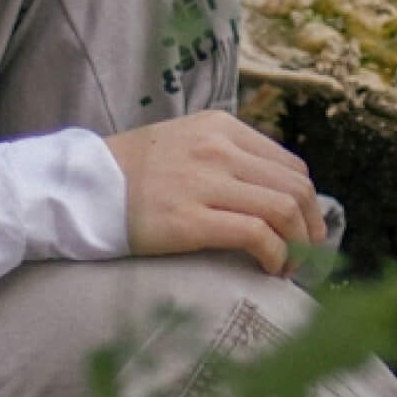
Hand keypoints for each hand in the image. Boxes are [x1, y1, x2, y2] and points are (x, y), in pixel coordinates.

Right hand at [102, 111, 327, 276]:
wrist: (84, 187)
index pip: (290, 165)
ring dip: (299, 244)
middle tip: (307, 252)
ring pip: (284, 210)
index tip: (303, 227)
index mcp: (222, 128)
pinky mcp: (192, 220)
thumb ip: (227, 155)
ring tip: (289, 265)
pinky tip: (269, 268)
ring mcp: (206, 183)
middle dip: (312, 226)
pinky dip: (275, 254)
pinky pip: (257, 235)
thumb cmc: (133, 170)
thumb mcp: (186, 140)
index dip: (306, 201)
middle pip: (296, 188)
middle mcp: (220, 149)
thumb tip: (272, 190)